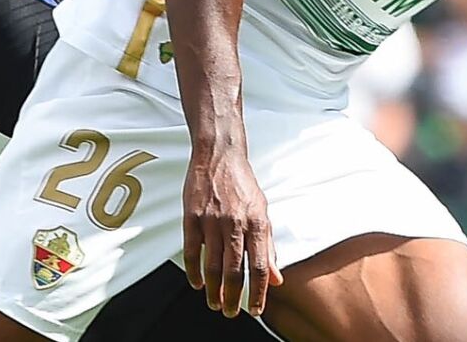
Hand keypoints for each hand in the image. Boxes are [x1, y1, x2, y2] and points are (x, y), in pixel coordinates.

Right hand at [182, 151, 281, 317]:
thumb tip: (276, 278)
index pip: (259, 267)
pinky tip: (197, 283)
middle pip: (233, 270)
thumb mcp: (263, 212)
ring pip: (212, 265)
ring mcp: (211, 221)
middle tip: (230, 312)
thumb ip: (268, 246)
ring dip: (213, 289)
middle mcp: (235, 224)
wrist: (219, 155)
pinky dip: (193, 271)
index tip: (255, 309)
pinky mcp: (191, 217)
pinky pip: (191, 251)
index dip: (258, 292)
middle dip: (232, 297)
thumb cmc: (242, 184)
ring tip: (214, 303)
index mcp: (256, 223)